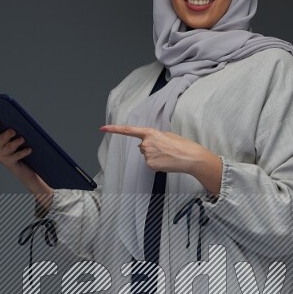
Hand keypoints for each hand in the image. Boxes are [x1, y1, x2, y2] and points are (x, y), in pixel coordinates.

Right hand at [0, 119, 52, 205]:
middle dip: (6, 135)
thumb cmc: (18, 149)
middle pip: (0, 140)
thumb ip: (13, 132)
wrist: (23, 169)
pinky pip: (16, 156)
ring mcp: (2, 157)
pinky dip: (23, 152)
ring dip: (15, 143)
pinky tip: (29, 149)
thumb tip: (19, 121)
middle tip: (13, 131)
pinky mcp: (9, 163)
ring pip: (8, 148)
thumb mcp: (14, 139)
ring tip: (22, 139)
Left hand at [100, 123, 216, 177]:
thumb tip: (142, 145)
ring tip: (167, 155)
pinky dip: (157, 164)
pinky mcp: (150, 165)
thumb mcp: (166, 135)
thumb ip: (152, 138)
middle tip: (165, 149)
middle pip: (142, 147)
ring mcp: (147, 155)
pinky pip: (150, 164)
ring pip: (146, 156)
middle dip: (151, 148)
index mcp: (149, 132)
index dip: (114, 129)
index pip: (128, 130)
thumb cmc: (180, 145)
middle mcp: (145, 143)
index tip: (103, 128)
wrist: (189, 157)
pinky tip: (166, 162)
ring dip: (155, 156)